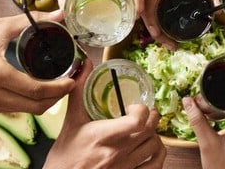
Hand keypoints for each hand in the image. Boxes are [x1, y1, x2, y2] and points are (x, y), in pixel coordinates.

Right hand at [0, 16, 73, 113]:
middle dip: (57, 97)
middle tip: (69, 82)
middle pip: (36, 107)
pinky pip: (13, 108)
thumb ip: (31, 21)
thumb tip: (59, 15)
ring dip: (44, 101)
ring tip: (56, 84)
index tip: (74, 78)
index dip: (60, 88)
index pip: (38, 91)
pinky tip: (36, 87)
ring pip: (25, 110)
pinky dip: (28, 102)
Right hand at [49, 84, 164, 168]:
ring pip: (154, 147)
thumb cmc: (65, 155)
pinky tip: (151, 148)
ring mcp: (125, 167)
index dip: (142, 110)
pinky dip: (159, 155)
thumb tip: (85, 65)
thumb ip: (80, 92)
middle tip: (145, 113)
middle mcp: (116, 153)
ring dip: (154, 134)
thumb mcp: (71, 121)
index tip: (134, 106)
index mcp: (102, 136)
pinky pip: (155, 166)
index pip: (136, 122)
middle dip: (152, 117)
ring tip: (146, 129)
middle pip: (149, 131)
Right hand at [142, 0, 216, 40]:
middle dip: (152, 29)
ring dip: (148, 18)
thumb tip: (216, 3)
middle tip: (168, 42)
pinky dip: (146, 5)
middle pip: (141, 9)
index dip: (155, 28)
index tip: (166, 40)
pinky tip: (158, 13)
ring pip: (138, 0)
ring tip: (163, 32)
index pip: (149, 7)